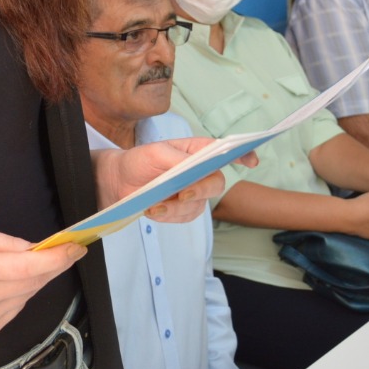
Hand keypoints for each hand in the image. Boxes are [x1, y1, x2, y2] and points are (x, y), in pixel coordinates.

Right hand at [0, 227, 84, 338]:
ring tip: (22, 267)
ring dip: (34, 280)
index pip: (28, 266)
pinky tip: (3, 286)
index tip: (77, 247)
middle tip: (67, 250)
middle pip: (33, 282)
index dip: (57, 258)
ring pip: (28, 296)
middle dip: (53, 265)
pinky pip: (16, 309)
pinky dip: (18, 295)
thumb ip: (8, 243)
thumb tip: (38, 249)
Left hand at [92, 139, 244, 224]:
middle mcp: (199, 172)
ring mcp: (193, 192)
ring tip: (153, 205)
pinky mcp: (183, 210)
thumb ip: (175, 158)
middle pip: (216, 183)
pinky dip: (169, 216)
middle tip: (181, 194)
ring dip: (176, 208)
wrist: (117, 182)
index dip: (242, 154)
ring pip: (199, 205)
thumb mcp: (153, 153)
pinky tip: (152, 210)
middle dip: (200, 190)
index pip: (223, 151)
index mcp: (195, 151)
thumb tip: (191, 167)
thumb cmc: (138, 161)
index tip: (251, 161)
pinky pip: (185, 217)